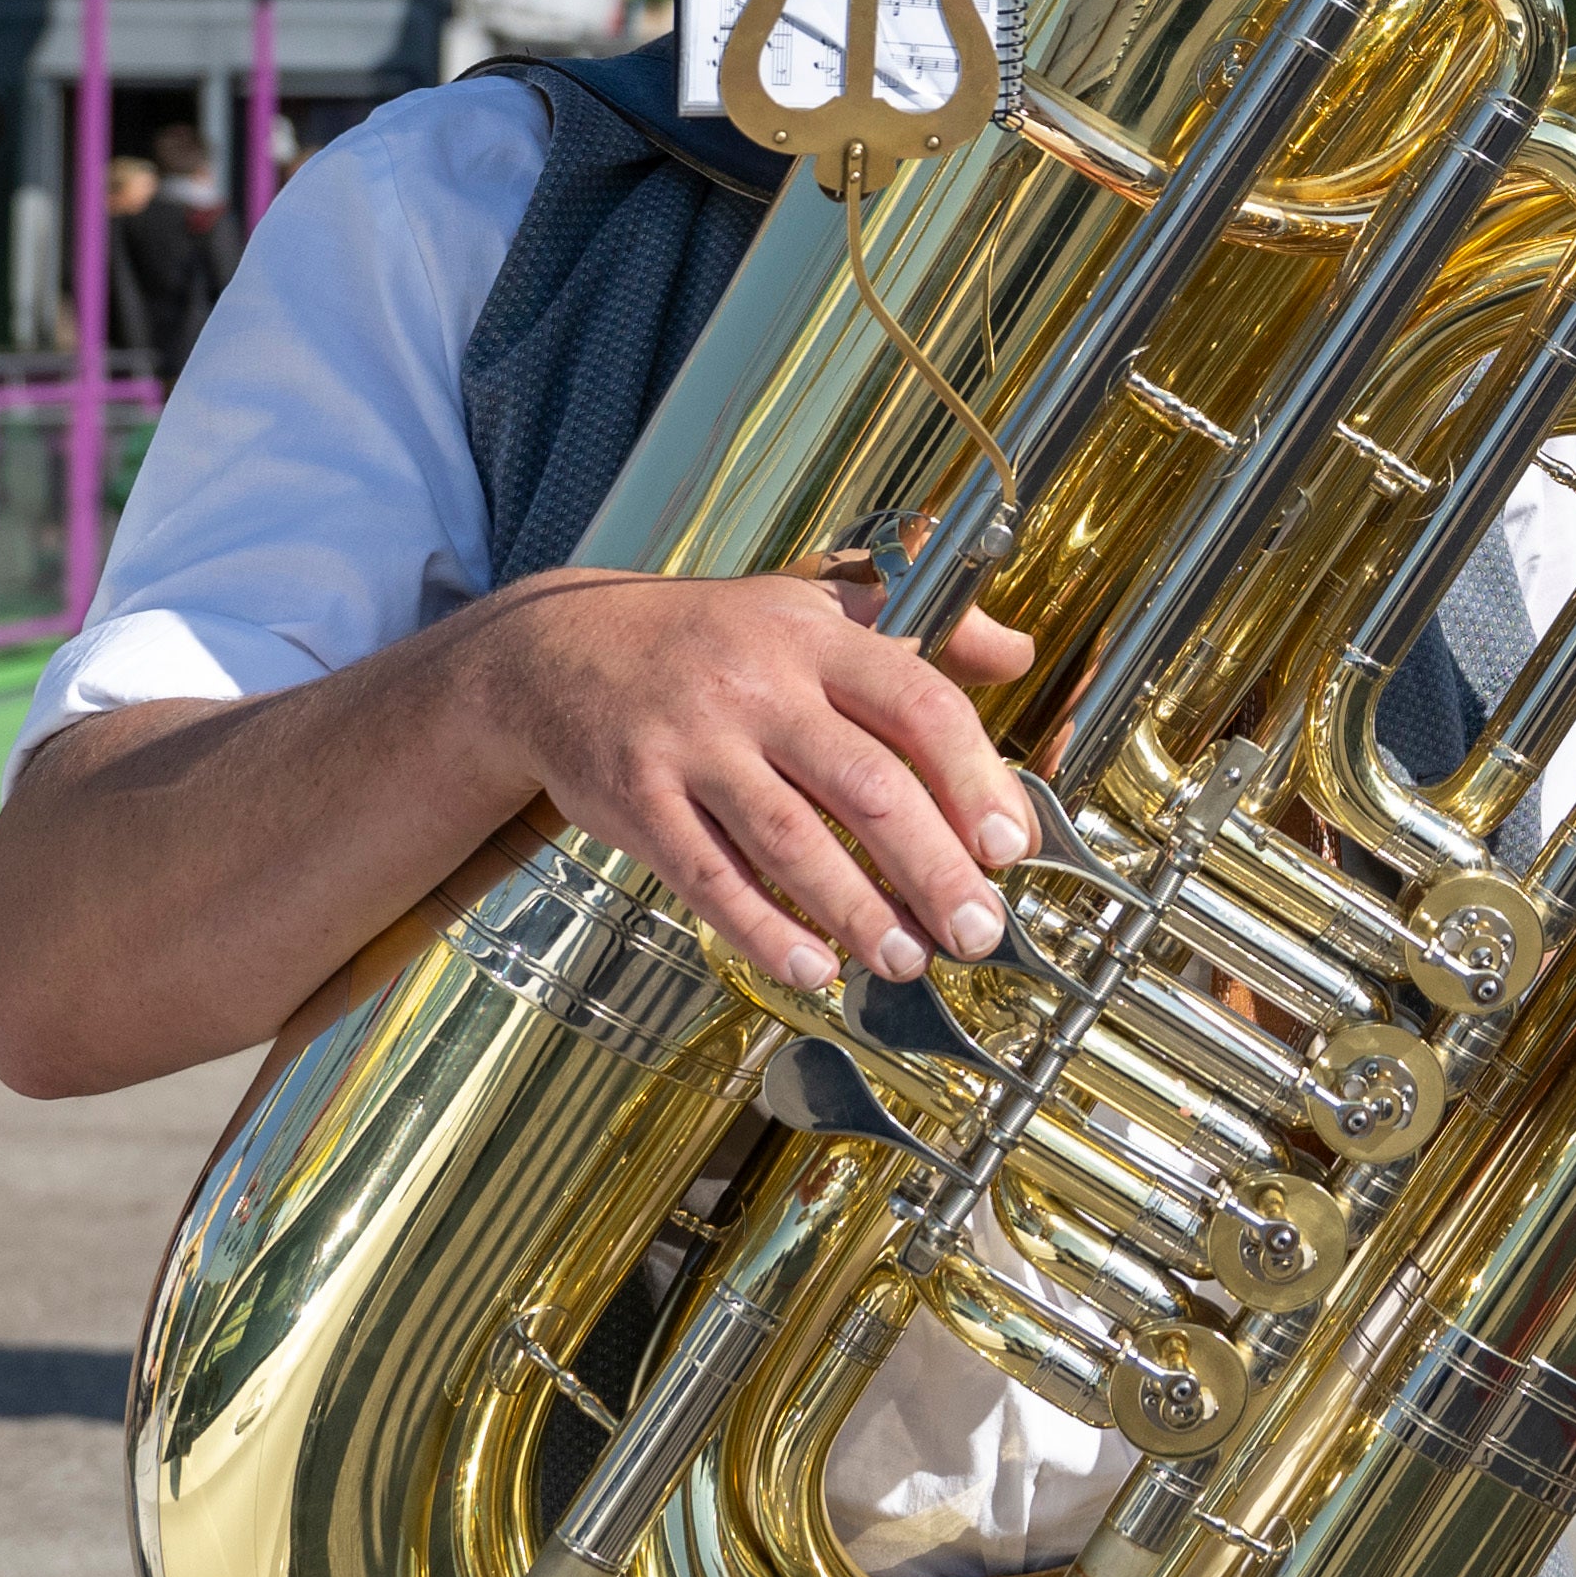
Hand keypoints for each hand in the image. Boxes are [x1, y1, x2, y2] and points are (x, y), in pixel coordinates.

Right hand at [435, 563, 1040, 997]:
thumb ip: (923, 631)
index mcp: (816, 640)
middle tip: (978, 931)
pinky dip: (763, 929)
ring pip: (790, 840)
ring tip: (907, 960)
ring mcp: (692, 744)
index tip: (1010, 846)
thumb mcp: (815, 609)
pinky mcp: (635, 800)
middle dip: (932, 871)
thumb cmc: (713, 641)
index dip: (973, 779)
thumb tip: (1018, 655)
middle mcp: (757, 687)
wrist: (557, 651)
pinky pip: (708, 876)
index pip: (916, 705)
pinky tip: (813, 967)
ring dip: (858, 912)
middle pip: (865, 787)